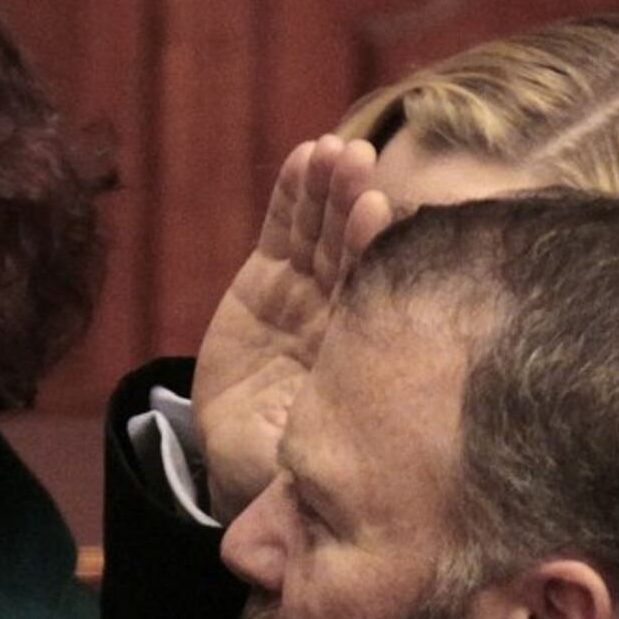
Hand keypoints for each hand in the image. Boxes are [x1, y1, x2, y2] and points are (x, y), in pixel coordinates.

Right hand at [188, 136, 392, 517]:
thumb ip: (328, 448)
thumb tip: (365, 446)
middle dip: (353, 203)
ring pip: (320, 230)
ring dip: (327, 188)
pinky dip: (291, 195)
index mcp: (358, 349)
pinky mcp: (268, 280)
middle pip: (350, 248)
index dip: (374, 250)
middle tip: (360, 163)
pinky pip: (283, 230)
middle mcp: (340, 312)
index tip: (382, 212)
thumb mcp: (302, 466)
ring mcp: (306, 292)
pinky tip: (304, 157)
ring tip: (333, 150)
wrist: (236, 455)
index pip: (372, 290)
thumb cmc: (275, 468)